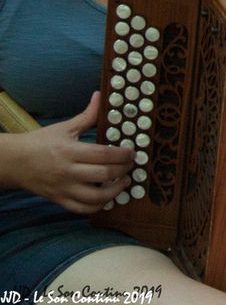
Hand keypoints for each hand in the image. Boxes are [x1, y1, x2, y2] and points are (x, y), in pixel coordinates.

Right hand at [8, 92, 133, 213]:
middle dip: (123, 170)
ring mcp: (63, 188)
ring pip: (95, 197)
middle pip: (103, 174)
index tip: (132, 152)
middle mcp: (67, 172)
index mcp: (70, 151)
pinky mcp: (59, 200)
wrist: (15, 162)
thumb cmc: (41, 142)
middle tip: (131, 165)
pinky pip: (82, 209)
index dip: (122, 154)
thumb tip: (100, 95)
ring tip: (124, 182)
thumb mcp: (64, 127)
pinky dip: (98, 205)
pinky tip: (107, 196)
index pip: (103, 154)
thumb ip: (87, 115)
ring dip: (115, 191)